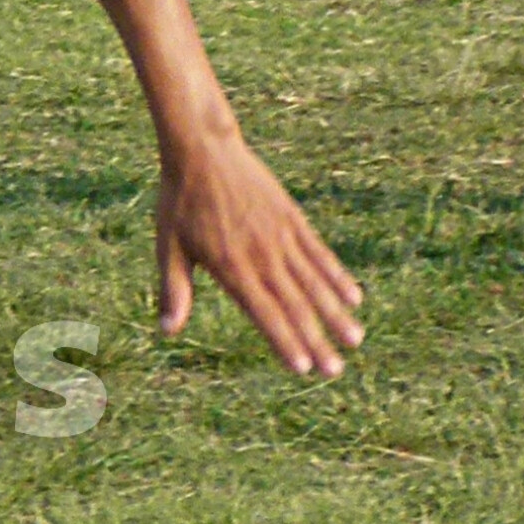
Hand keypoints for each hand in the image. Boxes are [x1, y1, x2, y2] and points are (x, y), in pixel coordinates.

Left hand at [155, 130, 362, 377]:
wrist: (204, 152)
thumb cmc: (179, 204)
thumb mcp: (168, 248)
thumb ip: (175, 290)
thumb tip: (168, 331)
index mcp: (230, 267)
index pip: (263, 313)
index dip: (284, 342)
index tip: (302, 368)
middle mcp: (261, 256)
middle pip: (294, 306)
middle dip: (317, 340)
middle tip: (335, 371)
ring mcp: (281, 237)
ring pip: (314, 283)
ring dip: (336, 313)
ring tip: (355, 340)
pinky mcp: (293, 220)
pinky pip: (320, 254)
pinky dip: (338, 277)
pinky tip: (354, 298)